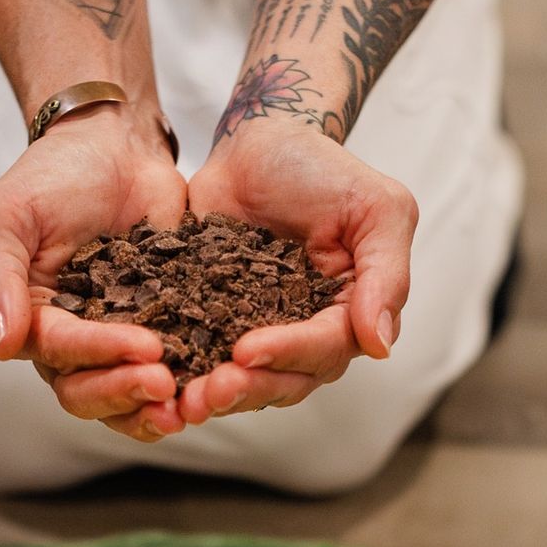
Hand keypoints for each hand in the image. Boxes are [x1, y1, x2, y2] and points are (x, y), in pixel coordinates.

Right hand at [0, 104, 187, 440]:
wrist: (114, 145)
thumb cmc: (51, 175)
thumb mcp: (5, 216)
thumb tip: (1, 347)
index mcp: (33, 321)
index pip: (61, 355)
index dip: (100, 356)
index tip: (144, 347)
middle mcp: (74, 342)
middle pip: (90, 393)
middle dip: (126, 393)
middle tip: (166, 383)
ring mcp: (121, 340)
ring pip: (129, 396)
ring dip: (154, 407)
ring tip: (190, 406)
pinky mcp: (164, 329)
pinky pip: (176, 368)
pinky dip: (192, 382)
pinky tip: (218, 383)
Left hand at [181, 119, 416, 423]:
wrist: (258, 145)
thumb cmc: (323, 170)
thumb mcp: (377, 209)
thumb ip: (386, 275)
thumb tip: (380, 346)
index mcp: (351, 314)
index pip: (325, 349)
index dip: (288, 354)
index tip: (247, 351)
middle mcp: (309, 336)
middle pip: (285, 380)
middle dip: (247, 388)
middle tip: (208, 392)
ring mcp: (261, 335)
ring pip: (245, 382)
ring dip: (216, 395)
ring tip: (184, 402)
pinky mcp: (217, 327)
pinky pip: (204, 360)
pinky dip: (186, 375)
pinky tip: (160, 382)